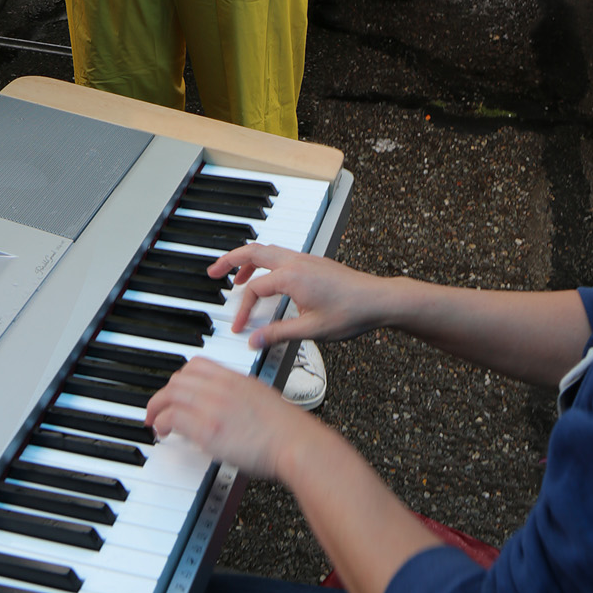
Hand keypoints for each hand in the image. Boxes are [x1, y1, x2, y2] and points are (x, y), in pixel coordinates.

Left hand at [144, 357, 335, 483]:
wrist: (299, 445)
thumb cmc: (290, 432)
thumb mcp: (264, 399)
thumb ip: (241, 396)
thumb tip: (228, 408)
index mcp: (237, 379)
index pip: (197, 364)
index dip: (180, 377)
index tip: (175, 389)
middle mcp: (222, 388)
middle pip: (178, 379)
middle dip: (164, 394)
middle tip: (158, 407)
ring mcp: (214, 407)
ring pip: (170, 395)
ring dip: (157, 408)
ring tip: (154, 421)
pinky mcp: (208, 429)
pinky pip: (172, 418)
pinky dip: (162, 423)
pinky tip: (163, 431)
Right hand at [209, 243, 393, 350]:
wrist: (380, 300)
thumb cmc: (351, 313)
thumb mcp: (312, 329)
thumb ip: (278, 334)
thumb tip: (254, 341)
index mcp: (291, 277)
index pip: (254, 290)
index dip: (242, 310)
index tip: (239, 327)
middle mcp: (295, 262)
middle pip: (251, 252)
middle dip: (228, 261)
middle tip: (212, 272)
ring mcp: (306, 259)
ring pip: (266, 250)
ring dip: (247, 260)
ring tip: (236, 277)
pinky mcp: (314, 263)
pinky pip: (280, 254)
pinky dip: (265, 262)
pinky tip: (268, 277)